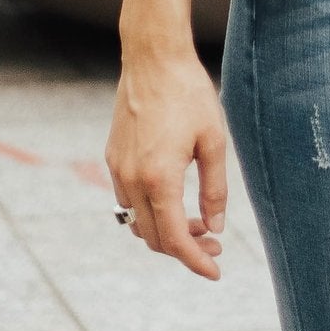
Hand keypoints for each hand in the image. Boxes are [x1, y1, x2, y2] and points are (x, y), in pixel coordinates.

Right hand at [106, 47, 228, 278]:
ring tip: (199, 221)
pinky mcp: (113, 157)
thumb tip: (215, 227)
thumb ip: (215, 188)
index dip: (196, 262)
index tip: (215, 272)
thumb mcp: (214, 140)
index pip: (176, 240)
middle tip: (214, 244)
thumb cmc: (189, 94)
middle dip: (185, 249)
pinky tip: (173, 199)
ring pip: (138, 222)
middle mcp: (132, 179)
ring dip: (166, 231)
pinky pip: (127, 200)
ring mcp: (118, 169)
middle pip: (154, 238)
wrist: (153, 57)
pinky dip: (150, 212)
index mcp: (160, 179)